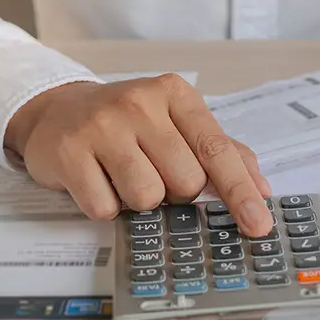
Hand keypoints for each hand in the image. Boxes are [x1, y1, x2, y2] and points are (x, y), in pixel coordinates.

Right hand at [3, 74, 272, 236]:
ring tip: (122, 174)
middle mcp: (139, 102)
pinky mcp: (68, 151)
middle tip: (153, 171)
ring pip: (147, 197)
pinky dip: (105, 206)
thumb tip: (261, 189)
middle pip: (184, 181)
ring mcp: (101, 125)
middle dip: (174, 192)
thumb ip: (221, 152)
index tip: (258, 225)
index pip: (216, 149)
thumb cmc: (128, 123)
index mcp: (174, 94)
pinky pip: (105, 208)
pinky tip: (95, 180)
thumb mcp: (176, 124)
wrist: (58, 111)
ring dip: (139, 201)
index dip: (240, 191)